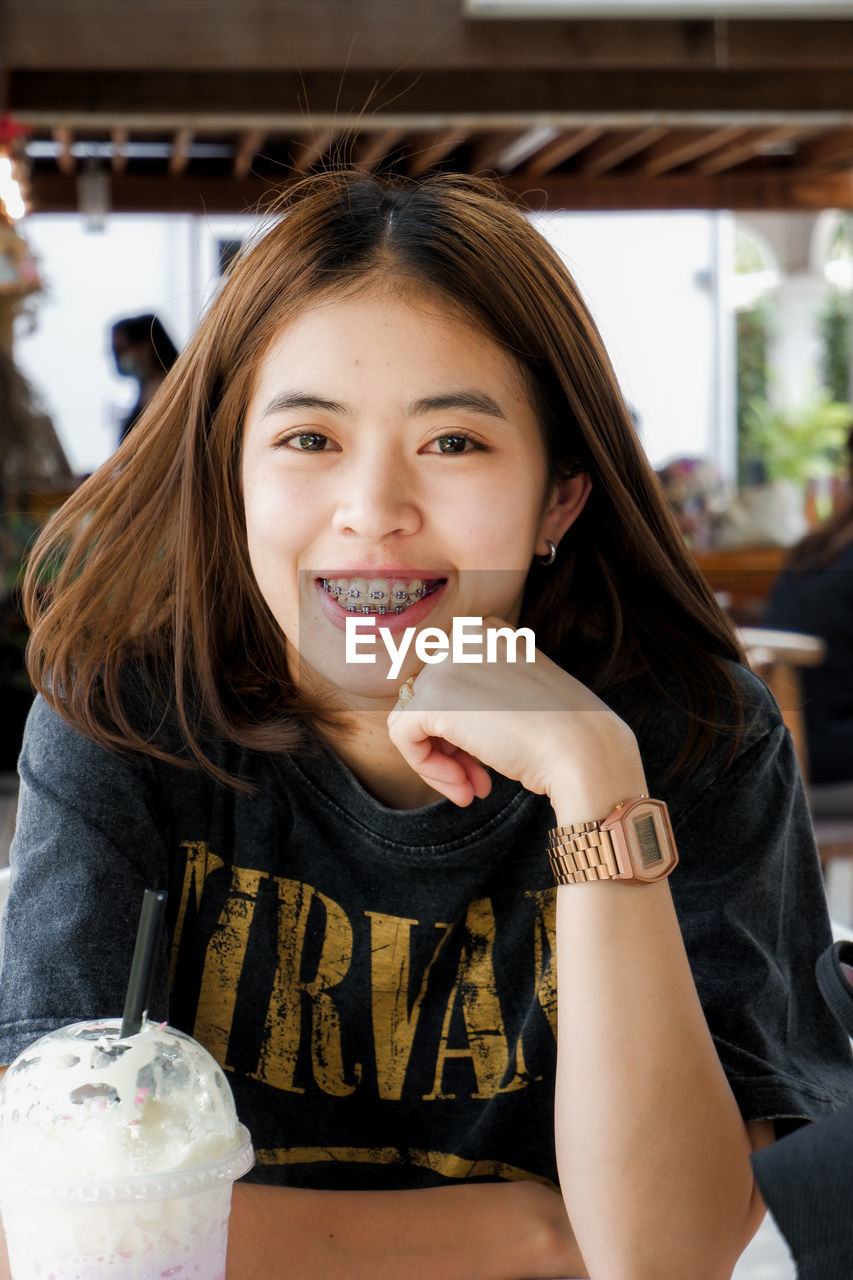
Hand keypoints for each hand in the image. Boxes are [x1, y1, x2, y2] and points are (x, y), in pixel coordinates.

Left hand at [386, 616, 644, 817]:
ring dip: (439, 762)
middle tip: (476, 782)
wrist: (584, 751)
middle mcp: (463, 637)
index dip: (460, 728)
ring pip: (412, 719)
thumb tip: (432, 718)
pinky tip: (464, 789)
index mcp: (487, 631)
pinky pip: (403, 736)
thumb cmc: (563, 733)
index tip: (484, 760)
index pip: (447, 682)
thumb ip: (479, 693)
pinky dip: (426, 769)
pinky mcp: (432, 698)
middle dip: (449, 747)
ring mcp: (445, 664)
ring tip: (471, 790)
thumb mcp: (518, 694)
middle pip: (427, 700)